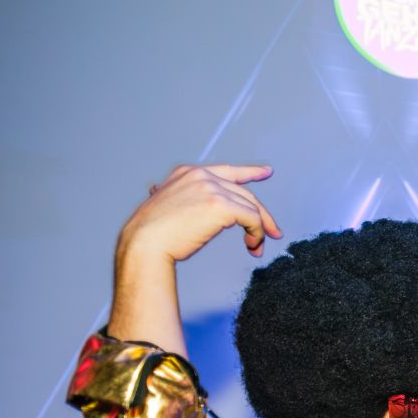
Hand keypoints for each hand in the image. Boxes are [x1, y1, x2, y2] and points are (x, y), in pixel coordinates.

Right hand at [118, 164, 281, 264]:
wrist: (144, 242)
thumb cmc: (152, 232)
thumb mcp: (167, 205)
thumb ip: (182, 198)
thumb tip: (185, 203)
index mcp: (187, 173)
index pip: (227, 170)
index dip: (250, 172)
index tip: (265, 172)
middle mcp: (201, 176)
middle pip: (244, 192)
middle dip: (262, 214)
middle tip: (272, 231)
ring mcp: (211, 188)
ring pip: (251, 207)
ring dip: (259, 229)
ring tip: (256, 246)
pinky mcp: (221, 205)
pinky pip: (252, 218)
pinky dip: (257, 233)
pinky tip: (252, 245)